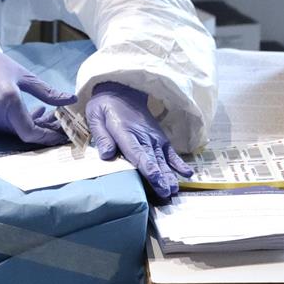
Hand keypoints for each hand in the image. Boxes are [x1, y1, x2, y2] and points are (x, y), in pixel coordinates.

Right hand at [0, 50, 76, 146]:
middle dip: (45, 130)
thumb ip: (48, 92)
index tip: (63, 133)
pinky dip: (22, 123)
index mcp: (7, 102)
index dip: (48, 136)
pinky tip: (34, 112)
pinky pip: (8, 128)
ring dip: (35, 126)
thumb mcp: (24, 75)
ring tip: (49, 114)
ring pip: (17, 132)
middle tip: (61, 122)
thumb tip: (71, 100)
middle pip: (25, 134)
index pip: (30, 132)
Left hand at [87, 81, 193, 201]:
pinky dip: (179, 163)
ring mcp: (154, 137)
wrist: (122, 90)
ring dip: (169, 175)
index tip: (156, 180)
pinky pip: (170, 152)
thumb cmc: (105, 107)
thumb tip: (107, 155)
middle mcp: (143, 136)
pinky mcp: (160, 137)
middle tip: (167, 193)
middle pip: (153, 160)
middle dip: (160, 177)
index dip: (148, 168)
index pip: (138, 153)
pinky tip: (187, 174)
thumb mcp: (96, 117)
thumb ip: (102, 136)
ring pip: (163, 159)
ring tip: (174, 190)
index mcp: (125, 132)